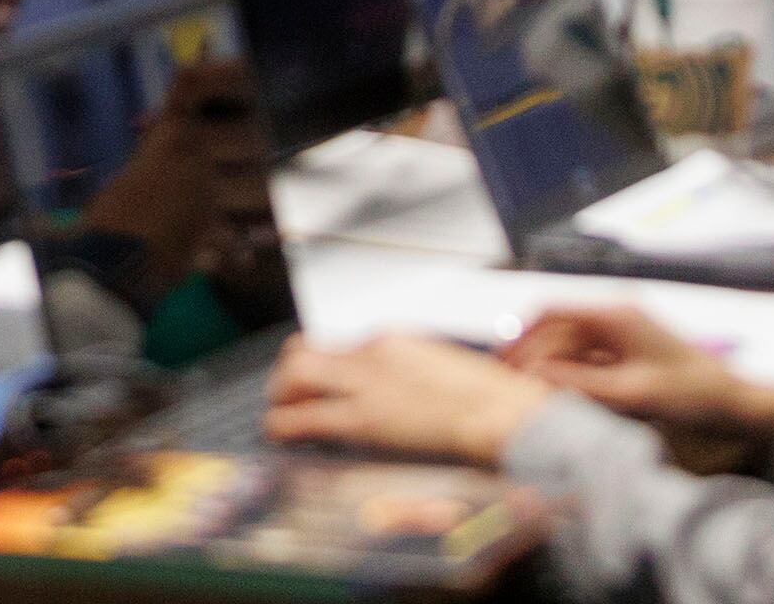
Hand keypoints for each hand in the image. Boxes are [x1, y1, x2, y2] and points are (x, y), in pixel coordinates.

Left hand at [264, 334, 553, 464]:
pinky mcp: (364, 417)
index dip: (318, 365)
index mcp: (391, 339)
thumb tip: (390, 387)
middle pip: (303, 351)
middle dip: (285, 375)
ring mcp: (364, 383)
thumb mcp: (438, 365)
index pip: (336, 344)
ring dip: (279, 396)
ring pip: (295, 375)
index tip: (315, 382)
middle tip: (282, 395)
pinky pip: (308, 416)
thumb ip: (406, 370)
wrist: (497, 411)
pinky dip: (285, 424)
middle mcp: (369, 353)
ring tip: (276, 414)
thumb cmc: (484, 397)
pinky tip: (278, 433)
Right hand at [502, 305, 773, 444]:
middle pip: (558, 328)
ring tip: (528, 394)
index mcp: (615, 314)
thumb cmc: (689, 394)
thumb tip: (532, 374)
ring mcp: (624, 331)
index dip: (520, 336)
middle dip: (531, 353)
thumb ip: (579, 382)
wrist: (735, 402)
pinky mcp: (630, 350)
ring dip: (550, 365)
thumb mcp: (631, 394)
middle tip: (506, 384)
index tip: (500, 362)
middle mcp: (616, 314)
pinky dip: (571, 372)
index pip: (551, 312)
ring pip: (571, 344)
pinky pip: (589, 356)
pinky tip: (559, 395)